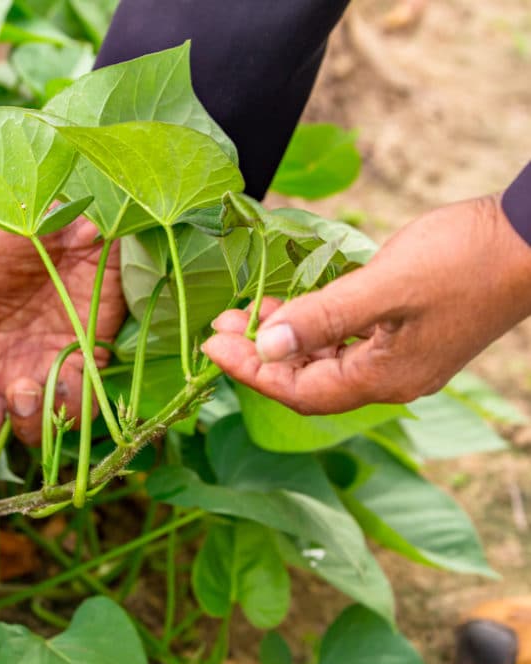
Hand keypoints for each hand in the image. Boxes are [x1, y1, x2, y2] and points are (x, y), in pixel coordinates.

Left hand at [202, 196, 530, 413]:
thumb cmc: (464, 259)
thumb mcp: (386, 286)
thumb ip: (323, 317)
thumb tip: (266, 346)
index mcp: (383, 377)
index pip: (298, 391)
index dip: (250, 370)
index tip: (211, 345)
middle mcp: (389, 378)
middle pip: (306, 381)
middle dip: (259, 356)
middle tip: (220, 326)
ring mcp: (400, 358)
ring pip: (324, 360)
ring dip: (283, 339)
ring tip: (245, 313)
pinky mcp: (406, 335)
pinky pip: (346, 341)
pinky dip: (313, 326)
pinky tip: (292, 305)